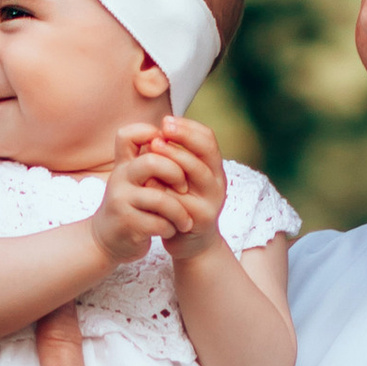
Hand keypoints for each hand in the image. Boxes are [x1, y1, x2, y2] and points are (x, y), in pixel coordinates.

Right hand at [90, 130, 200, 266]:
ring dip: (179, 212)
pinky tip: (171, 230)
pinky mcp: (126, 224)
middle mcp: (120, 178)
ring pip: (160, 198)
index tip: (168, 149)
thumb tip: (177, 134)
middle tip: (184, 188)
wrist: (107, 240)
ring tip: (185, 220)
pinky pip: (159, 223)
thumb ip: (151, 158)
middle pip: (151, 161)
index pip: (127, 135)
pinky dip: (171, 228)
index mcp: (124, 164)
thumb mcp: (134, 178)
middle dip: (176, 173)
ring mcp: (121, 201)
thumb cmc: (130, 205)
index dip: (150, 133)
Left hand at [151, 114, 228, 260]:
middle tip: (161, 129)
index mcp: (213, 168)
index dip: (188, 127)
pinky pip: (184, 200)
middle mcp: (217, 182)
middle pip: (206, 152)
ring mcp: (211, 201)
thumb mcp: (180, 179)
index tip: (165, 120)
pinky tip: (150, 181)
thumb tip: (159, 129)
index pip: (208, 139)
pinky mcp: (200, 220)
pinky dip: (167, 188)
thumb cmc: (181, 205)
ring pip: (198, 173)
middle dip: (183, 137)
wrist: (191, 245)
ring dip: (175, 157)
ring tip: (154, 147)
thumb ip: (175, 157)